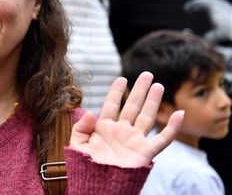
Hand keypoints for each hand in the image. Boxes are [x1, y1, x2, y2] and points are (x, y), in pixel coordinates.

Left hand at [69, 72, 183, 167]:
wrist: (98, 186)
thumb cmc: (85, 168)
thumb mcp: (77, 145)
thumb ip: (81, 128)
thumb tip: (91, 112)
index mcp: (104, 128)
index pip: (112, 105)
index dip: (116, 91)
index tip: (121, 78)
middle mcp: (121, 132)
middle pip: (132, 106)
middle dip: (139, 90)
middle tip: (147, 74)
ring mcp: (135, 141)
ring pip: (147, 117)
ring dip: (153, 101)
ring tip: (158, 85)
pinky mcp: (145, 153)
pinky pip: (162, 139)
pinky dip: (172, 127)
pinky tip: (179, 114)